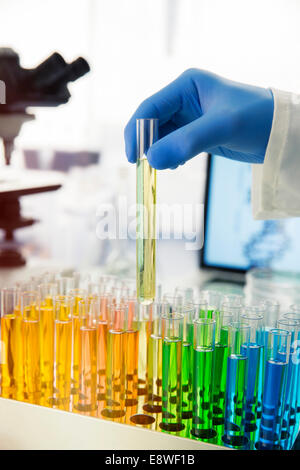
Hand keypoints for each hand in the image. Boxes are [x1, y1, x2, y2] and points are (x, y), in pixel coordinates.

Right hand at [124, 68, 273, 168]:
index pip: (150, 107)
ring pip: (161, 136)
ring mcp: (190, 117)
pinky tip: (176, 165)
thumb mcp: (222, 127)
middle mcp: (185, 99)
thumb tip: (151, 160)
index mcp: (187, 86)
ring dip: (158, 152)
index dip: (137, 131)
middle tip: (147, 167)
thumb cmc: (257, 118)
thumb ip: (186, 142)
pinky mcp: (196, 133)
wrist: (280, 131)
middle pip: (152, 122)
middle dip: (147, 144)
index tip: (133, 157)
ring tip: (167, 166)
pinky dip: (170, 156)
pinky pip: (173, 145)